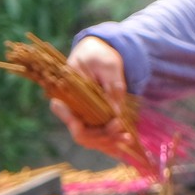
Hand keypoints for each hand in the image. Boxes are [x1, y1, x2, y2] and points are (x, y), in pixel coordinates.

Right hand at [54, 36, 134, 159]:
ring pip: (91, 138)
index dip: (85, 128)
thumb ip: (112, 87)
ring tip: (128, 138)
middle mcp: (70, 109)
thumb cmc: (99, 55)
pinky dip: (111, 140)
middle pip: (82, 134)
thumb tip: (116, 113)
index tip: (111, 124)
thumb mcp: (109, 66)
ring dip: (109, 142)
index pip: (69, 119)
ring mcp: (80, 116)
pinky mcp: (92, 119)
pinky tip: (126, 141)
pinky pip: (99, 135)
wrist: (98, 53)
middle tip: (125, 134)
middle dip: (103, 137)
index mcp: (65, 93)